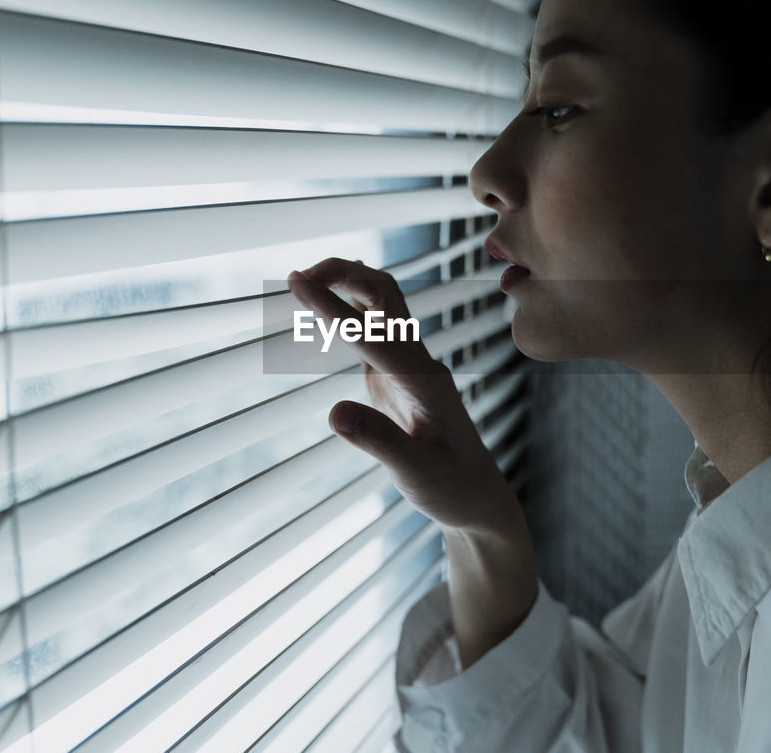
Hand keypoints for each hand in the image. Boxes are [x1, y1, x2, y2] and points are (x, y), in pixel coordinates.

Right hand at [286, 258, 522, 535]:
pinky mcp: (397, 374)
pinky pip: (373, 326)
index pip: (371, 333)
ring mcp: (409, 364)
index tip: (296, 282)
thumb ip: (378, 441)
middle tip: (295, 277)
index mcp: (423, 380)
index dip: (331, 306)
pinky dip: (348, 305)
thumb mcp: (415, 473)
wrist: (476, 496)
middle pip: (383, 292)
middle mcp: (418, 362)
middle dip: (341, 274)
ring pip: (380, 302)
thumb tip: (334, 413)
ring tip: (303, 282)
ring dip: (345, 282)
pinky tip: (327, 302)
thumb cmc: (450, 487)